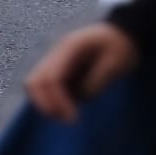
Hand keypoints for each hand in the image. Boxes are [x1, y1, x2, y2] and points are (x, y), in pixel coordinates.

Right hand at [24, 22, 141, 123]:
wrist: (121, 34)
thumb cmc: (121, 46)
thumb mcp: (117, 61)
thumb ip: (98, 80)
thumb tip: (81, 97)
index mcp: (69, 48)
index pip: (51, 78)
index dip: (58, 101)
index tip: (73, 118)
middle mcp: (56, 54)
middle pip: (34, 82)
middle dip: (46, 105)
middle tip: (68, 120)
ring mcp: (55, 61)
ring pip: (34, 85)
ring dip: (45, 104)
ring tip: (67, 118)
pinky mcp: (59, 70)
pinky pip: (43, 88)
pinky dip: (50, 101)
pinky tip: (68, 110)